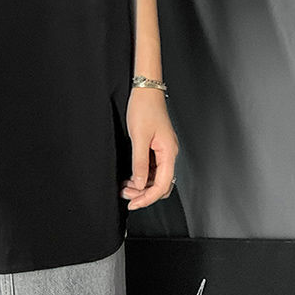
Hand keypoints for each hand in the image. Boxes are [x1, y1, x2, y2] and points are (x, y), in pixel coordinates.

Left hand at [120, 86, 178, 209]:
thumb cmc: (144, 108)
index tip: (134, 203)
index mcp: (169, 152)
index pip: (163, 185)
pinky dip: (141, 176)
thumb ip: (140, 162)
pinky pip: (152, 168)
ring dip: (141, 186)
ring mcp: (163, 151)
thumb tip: (140, 184)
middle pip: (162, 184)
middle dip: (144, 194)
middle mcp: (169, 154)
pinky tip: (130, 178)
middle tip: (126, 197)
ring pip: (156, 177)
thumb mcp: (139, 137)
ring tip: (125, 188)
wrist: (146, 90)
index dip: (148, 198)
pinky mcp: (156, 147)